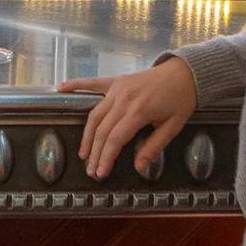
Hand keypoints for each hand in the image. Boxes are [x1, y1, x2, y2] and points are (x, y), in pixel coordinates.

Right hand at [60, 56, 197, 179]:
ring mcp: (117, 88)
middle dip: (95, 152)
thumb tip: (139, 167)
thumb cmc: (180, 101)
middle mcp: (123, 99)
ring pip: (94, 114)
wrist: (184, 73)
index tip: (101, 172)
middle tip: (91, 169)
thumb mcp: (173, 127)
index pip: (115, 139)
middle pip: (102, 130)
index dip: (106, 157)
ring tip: (83, 153)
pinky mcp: (115, 81)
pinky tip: (60, 88)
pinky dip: (75, 85)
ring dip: (86, 134)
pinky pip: (92, 83)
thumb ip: (153, 147)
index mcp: (138, 111)